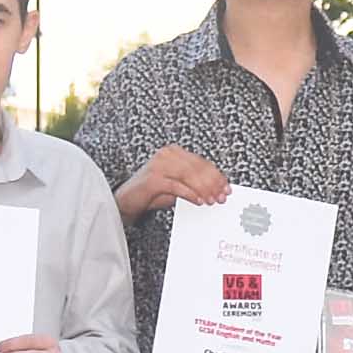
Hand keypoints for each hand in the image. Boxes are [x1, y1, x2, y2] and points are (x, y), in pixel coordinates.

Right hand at [116, 146, 230, 218]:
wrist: (126, 200)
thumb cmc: (151, 192)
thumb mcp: (177, 186)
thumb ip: (193, 183)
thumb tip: (215, 190)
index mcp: (174, 152)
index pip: (201, 162)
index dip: (216, 175)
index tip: (226, 187)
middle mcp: (167, 155)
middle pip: (197, 167)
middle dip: (212, 183)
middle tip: (221, 196)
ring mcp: (159, 165)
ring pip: (189, 175)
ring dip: (203, 189)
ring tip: (211, 200)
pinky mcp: (153, 178)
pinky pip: (176, 185)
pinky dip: (189, 194)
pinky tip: (198, 201)